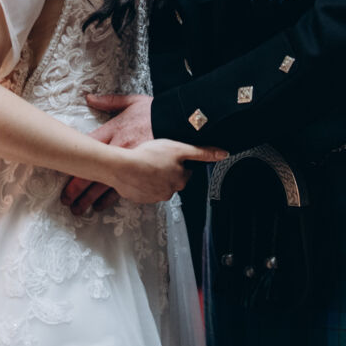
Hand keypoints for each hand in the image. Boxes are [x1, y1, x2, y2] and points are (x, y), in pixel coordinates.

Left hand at [62, 93, 154, 215]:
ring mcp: (130, 166)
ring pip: (104, 187)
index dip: (71, 162)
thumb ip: (108, 101)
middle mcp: (119, 152)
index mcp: (113, 133)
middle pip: (91, 173)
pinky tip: (100, 206)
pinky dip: (109, 200)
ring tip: (79, 209)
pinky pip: (122, 191)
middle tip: (66, 200)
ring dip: (89, 199)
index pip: (86, 149)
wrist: (181, 124)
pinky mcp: (142, 176)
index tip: (60, 169)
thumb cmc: (156, 113)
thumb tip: (89, 97)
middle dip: (76, 189)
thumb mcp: (131, 102)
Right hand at [107, 138, 228, 204]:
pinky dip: (141, 182)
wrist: (122, 167)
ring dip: (153, 176)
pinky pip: (144, 189)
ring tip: (144, 164)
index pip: (185, 171)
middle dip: (166, 170)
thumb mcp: (179, 148)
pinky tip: (136, 172)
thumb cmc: (149, 156)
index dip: (177, 161)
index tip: (168, 155)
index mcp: (180, 181)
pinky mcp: (139, 198)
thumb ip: (202, 152)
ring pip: (157, 185)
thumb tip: (223, 154)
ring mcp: (153, 196)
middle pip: (171, 179)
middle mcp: (169, 192)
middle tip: (155, 158)